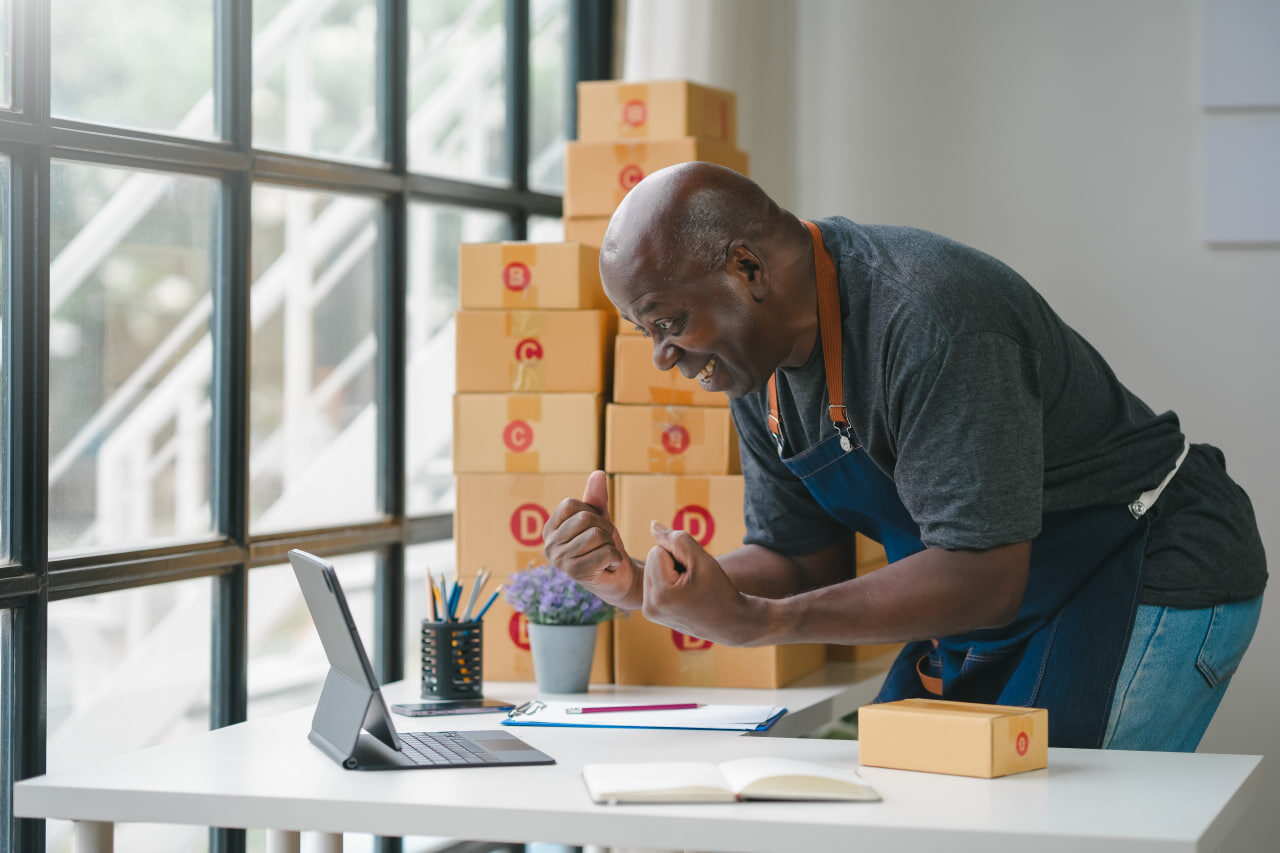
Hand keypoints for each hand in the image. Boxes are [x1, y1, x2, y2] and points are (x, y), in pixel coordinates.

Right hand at [542, 470, 641, 608]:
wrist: (618, 578)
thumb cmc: (604, 546)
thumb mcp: (599, 517)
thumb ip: (596, 496)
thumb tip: (598, 473)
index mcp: (550, 529)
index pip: (570, 504)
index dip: (591, 512)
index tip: (595, 528)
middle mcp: (549, 546)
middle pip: (585, 519)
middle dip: (604, 528)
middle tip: (604, 544)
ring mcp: (560, 561)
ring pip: (597, 535)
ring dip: (610, 544)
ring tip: (605, 555)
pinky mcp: (576, 573)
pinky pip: (606, 552)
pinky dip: (616, 558)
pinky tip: (609, 566)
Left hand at [642, 521, 765, 645]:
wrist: (730, 622)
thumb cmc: (719, 589)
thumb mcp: (702, 560)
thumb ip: (676, 539)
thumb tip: (652, 525)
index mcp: (661, 594)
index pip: (656, 551)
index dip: (678, 554)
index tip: (694, 573)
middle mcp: (650, 606)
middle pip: (651, 560)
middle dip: (672, 562)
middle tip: (692, 580)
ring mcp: (649, 612)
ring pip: (651, 569)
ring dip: (669, 571)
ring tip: (688, 587)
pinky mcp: (651, 613)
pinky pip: (652, 582)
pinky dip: (666, 581)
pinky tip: (682, 593)